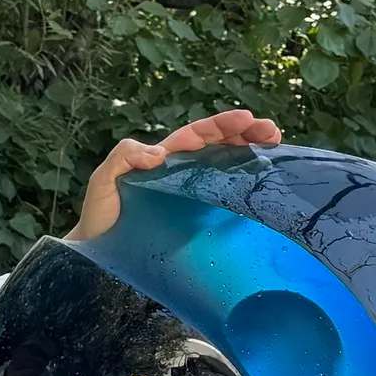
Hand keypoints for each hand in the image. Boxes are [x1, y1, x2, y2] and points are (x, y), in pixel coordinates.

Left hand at [67, 108, 281, 241]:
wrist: (99, 257)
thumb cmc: (100, 217)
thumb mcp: (103, 181)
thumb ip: (123, 158)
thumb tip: (157, 153)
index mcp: (165, 159)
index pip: (199, 135)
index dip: (223, 125)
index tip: (247, 119)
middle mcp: (183, 174)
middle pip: (220, 147)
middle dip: (247, 135)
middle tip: (273, 132)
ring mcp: (193, 198)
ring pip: (228, 171)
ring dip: (252, 158)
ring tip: (276, 149)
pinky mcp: (199, 222)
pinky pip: (225, 204)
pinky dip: (245, 194)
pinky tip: (262, 192)